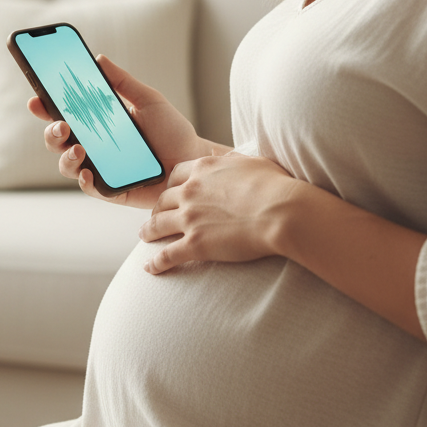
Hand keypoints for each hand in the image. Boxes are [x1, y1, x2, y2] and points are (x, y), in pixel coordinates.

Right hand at [28, 55, 210, 208]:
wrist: (194, 162)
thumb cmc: (172, 131)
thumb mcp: (148, 100)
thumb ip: (123, 82)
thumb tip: (99, 59)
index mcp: (97, 123)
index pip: (63, 114)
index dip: (45, 107)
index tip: (36, 99)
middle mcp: (93, 146)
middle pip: (57, 140)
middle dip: (51, 132)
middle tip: (62, 125)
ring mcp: (99, 169)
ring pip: (67, 165)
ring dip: (65, 157)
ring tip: (78, 148)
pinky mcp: (111, 190)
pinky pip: (89, 187)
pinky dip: (84, 180)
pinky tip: (87, 172)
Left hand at [138, 152, 297, 271]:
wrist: (282, 212)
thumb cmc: (276, 186)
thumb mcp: (252, 162)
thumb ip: (232, 160)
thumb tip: (223, 157)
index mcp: (203, 170)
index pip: (176, 174)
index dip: (170, 184)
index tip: (169, 192)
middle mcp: (190, 191)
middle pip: (163, 200)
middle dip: (156, 208)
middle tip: (154, 216)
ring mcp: (190, 218)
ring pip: (158, 225)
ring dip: (148, 231)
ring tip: (144, 237)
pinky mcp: (195, 244)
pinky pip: (168, 255)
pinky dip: (156, 263)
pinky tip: (149, 269)